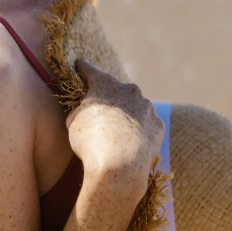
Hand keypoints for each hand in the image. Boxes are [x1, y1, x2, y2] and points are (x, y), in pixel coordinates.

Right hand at [66, 59, 164, 197]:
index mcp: (105, 84)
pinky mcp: (158, 125)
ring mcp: (147, 107)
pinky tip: (131, 144)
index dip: (83, 69)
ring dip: (127, 115)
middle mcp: (129, 90)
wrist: (120, 166)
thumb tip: (86, 109)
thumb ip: (81, 110)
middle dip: (109, 97)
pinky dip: (140, 130)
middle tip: (101, 113)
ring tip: (117, 135)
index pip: (90, 71)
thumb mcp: (73, 123)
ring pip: (135, 107)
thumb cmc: (90, 142)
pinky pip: (146, 124)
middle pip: (116, 90)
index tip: (80, 64)